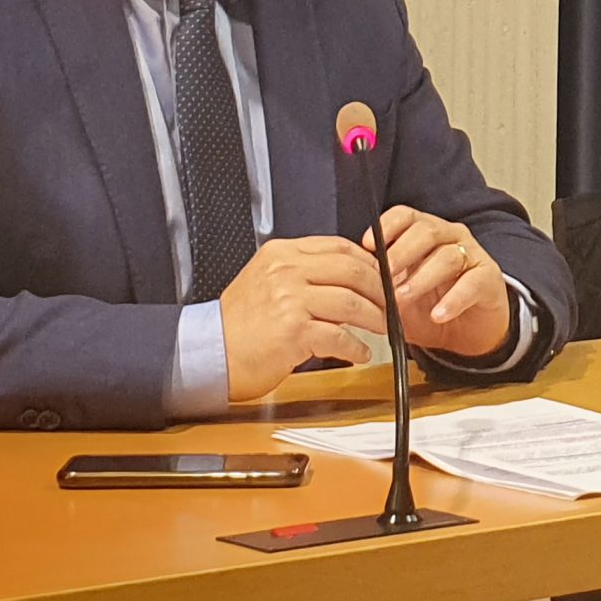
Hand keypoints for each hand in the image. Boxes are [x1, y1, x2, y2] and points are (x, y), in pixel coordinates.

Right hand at [217, 236, 388, 401]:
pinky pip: (339, 337)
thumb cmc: (237, 324)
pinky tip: (361, 353)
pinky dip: (356, 347)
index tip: (384, 276)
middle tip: (392, 303)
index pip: (338, 247)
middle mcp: (286, 271)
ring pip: (351, 302)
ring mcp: (290, 300)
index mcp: (281, 254)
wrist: (208, 353)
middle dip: (380, 288)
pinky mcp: (293, 332)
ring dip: (375, 318)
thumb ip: (300, 272)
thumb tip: (345, 276)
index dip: (369, 261)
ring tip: (383, 329)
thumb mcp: (265, 280)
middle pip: (352, 270)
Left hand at [375, 206, 512, 358]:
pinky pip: (472, 282)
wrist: (468, 333)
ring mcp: (471, 255)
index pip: (406, 216)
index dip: (387, 226)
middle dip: (401, 251)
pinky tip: (438, 314)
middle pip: (426, 231)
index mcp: (424, 234)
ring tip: (403, 298)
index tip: (367, 245)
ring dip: (422, 277)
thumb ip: (382, 289)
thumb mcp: (400, 298)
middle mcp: (449, 237)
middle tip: (384, 274)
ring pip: (447, 255)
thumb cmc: (431, 308)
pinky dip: (453, 299)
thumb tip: (358, 286)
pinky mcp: (488, 278)